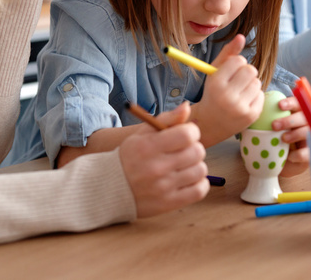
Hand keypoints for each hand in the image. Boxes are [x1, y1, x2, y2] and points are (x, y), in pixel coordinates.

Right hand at [119, 102, 209, 217]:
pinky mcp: (169, 203)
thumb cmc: (131, 157)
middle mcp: (157, 167)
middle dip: (194, 148)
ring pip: (201, 170)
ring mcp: (164, 187)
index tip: (185, 135)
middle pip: (197, 152)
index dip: (192, 132)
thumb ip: (166, 119)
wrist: (109, 188)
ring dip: (196, 166)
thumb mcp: (142, 134)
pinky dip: (199, 183)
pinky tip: (189, 179)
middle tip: (184, 151)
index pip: (188, 134)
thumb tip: (186, 106)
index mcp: (149, 146)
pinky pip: (200, 191)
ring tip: (185, 166)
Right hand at [191, 34, 263, 146]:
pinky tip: (244, 101)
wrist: (210, 123)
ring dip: (251, 84)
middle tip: (238, 80)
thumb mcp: (215, 72)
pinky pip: (262, 95)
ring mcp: (240, 108)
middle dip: (246, 72)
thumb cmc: (213, 92)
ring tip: (240, 92)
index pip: (239, 61)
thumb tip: (241, 36)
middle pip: (251, 70)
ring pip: (257, 82)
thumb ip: (228, 53)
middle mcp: (227, 96)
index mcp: (215, 83)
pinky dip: (255, 96)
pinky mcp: (251, 116)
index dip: (237, 64)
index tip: (231, 71)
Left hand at [271, 95, 309, 176]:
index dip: (291, 103)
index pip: (298, 103)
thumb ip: (267, 119)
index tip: (279, 106)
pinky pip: (310, 152)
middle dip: (289, 120)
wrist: (283, 161)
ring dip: (295, 134)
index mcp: (298, 113)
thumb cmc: (276, 139)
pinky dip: (300, 154)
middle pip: (304, 117)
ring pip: (308, 132)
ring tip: (283, 139)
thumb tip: (250, 113)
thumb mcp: (271, 128)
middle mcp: (308, 123)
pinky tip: (291, 157)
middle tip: (274, 125)